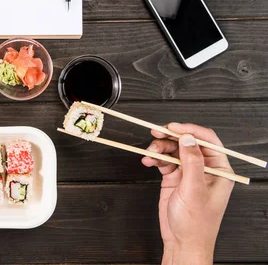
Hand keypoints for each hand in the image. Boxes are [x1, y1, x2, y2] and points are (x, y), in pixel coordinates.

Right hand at [141, 123, 233, 264]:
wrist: (182, 242)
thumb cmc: (195, 223)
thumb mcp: (195, 189)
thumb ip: (192, 161)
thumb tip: (188, 138)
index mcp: (219, 170)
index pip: (207, 141)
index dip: (190, 130)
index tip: (173, 127)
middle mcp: (205, 169)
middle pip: (187, 142)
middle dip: (170, 137)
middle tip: (156, 132)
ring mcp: (188, 173)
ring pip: (173, 150)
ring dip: (160, 149)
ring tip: (150, 153)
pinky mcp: (174, 178)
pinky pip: (164, 161)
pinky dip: (155, 159)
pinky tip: (148, 161)